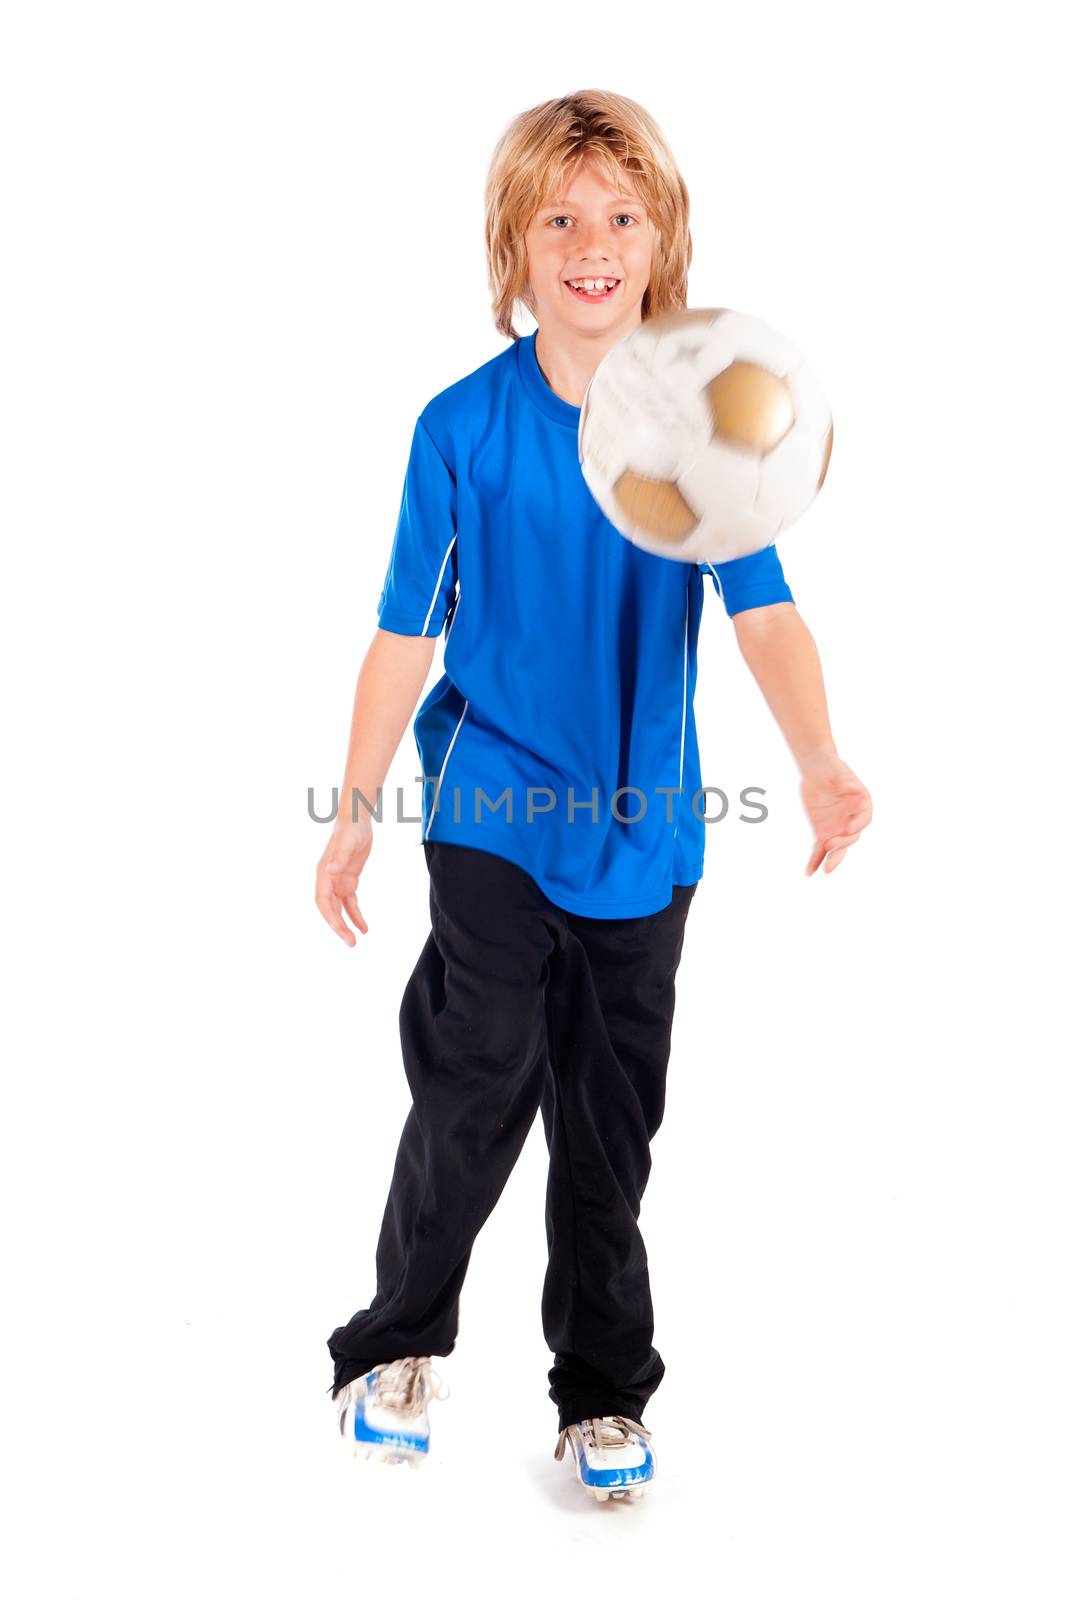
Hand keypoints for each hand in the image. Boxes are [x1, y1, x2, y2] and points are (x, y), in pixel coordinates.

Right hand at [315, 817, 372, 945]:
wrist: (356, 820)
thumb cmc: (350, 830)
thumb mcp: (346, 844)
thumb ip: (338, 858)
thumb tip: (330, 871)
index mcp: (324, 874)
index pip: (324, 902)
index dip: (331, 918)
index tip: (341, 930)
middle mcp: (328, 880)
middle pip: (330, 909)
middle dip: (339, 927)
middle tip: (351, 943)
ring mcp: (338, 881)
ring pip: (340, 909)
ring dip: (346, 924)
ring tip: (357, 939)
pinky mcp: (348, 880)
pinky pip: (351, 903)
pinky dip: (356, 915)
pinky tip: (364, 927)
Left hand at [800, 752, 872, 875]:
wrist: (816, 769)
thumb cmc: (830, 767)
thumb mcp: (837, 770)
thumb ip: (845, 781)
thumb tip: (853, 789)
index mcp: (861, 804)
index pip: (864, 818)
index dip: (858, 824)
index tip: (849, 827)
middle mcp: (851, 819)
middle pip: (851, 836)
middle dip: (843, 843)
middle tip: (830, 845)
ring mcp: (837, 827)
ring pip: (837, 847)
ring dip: (832, 858)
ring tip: (826, 870)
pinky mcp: (823, 832)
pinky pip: (819, 850)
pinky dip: (814, 861)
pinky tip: (809, 872)